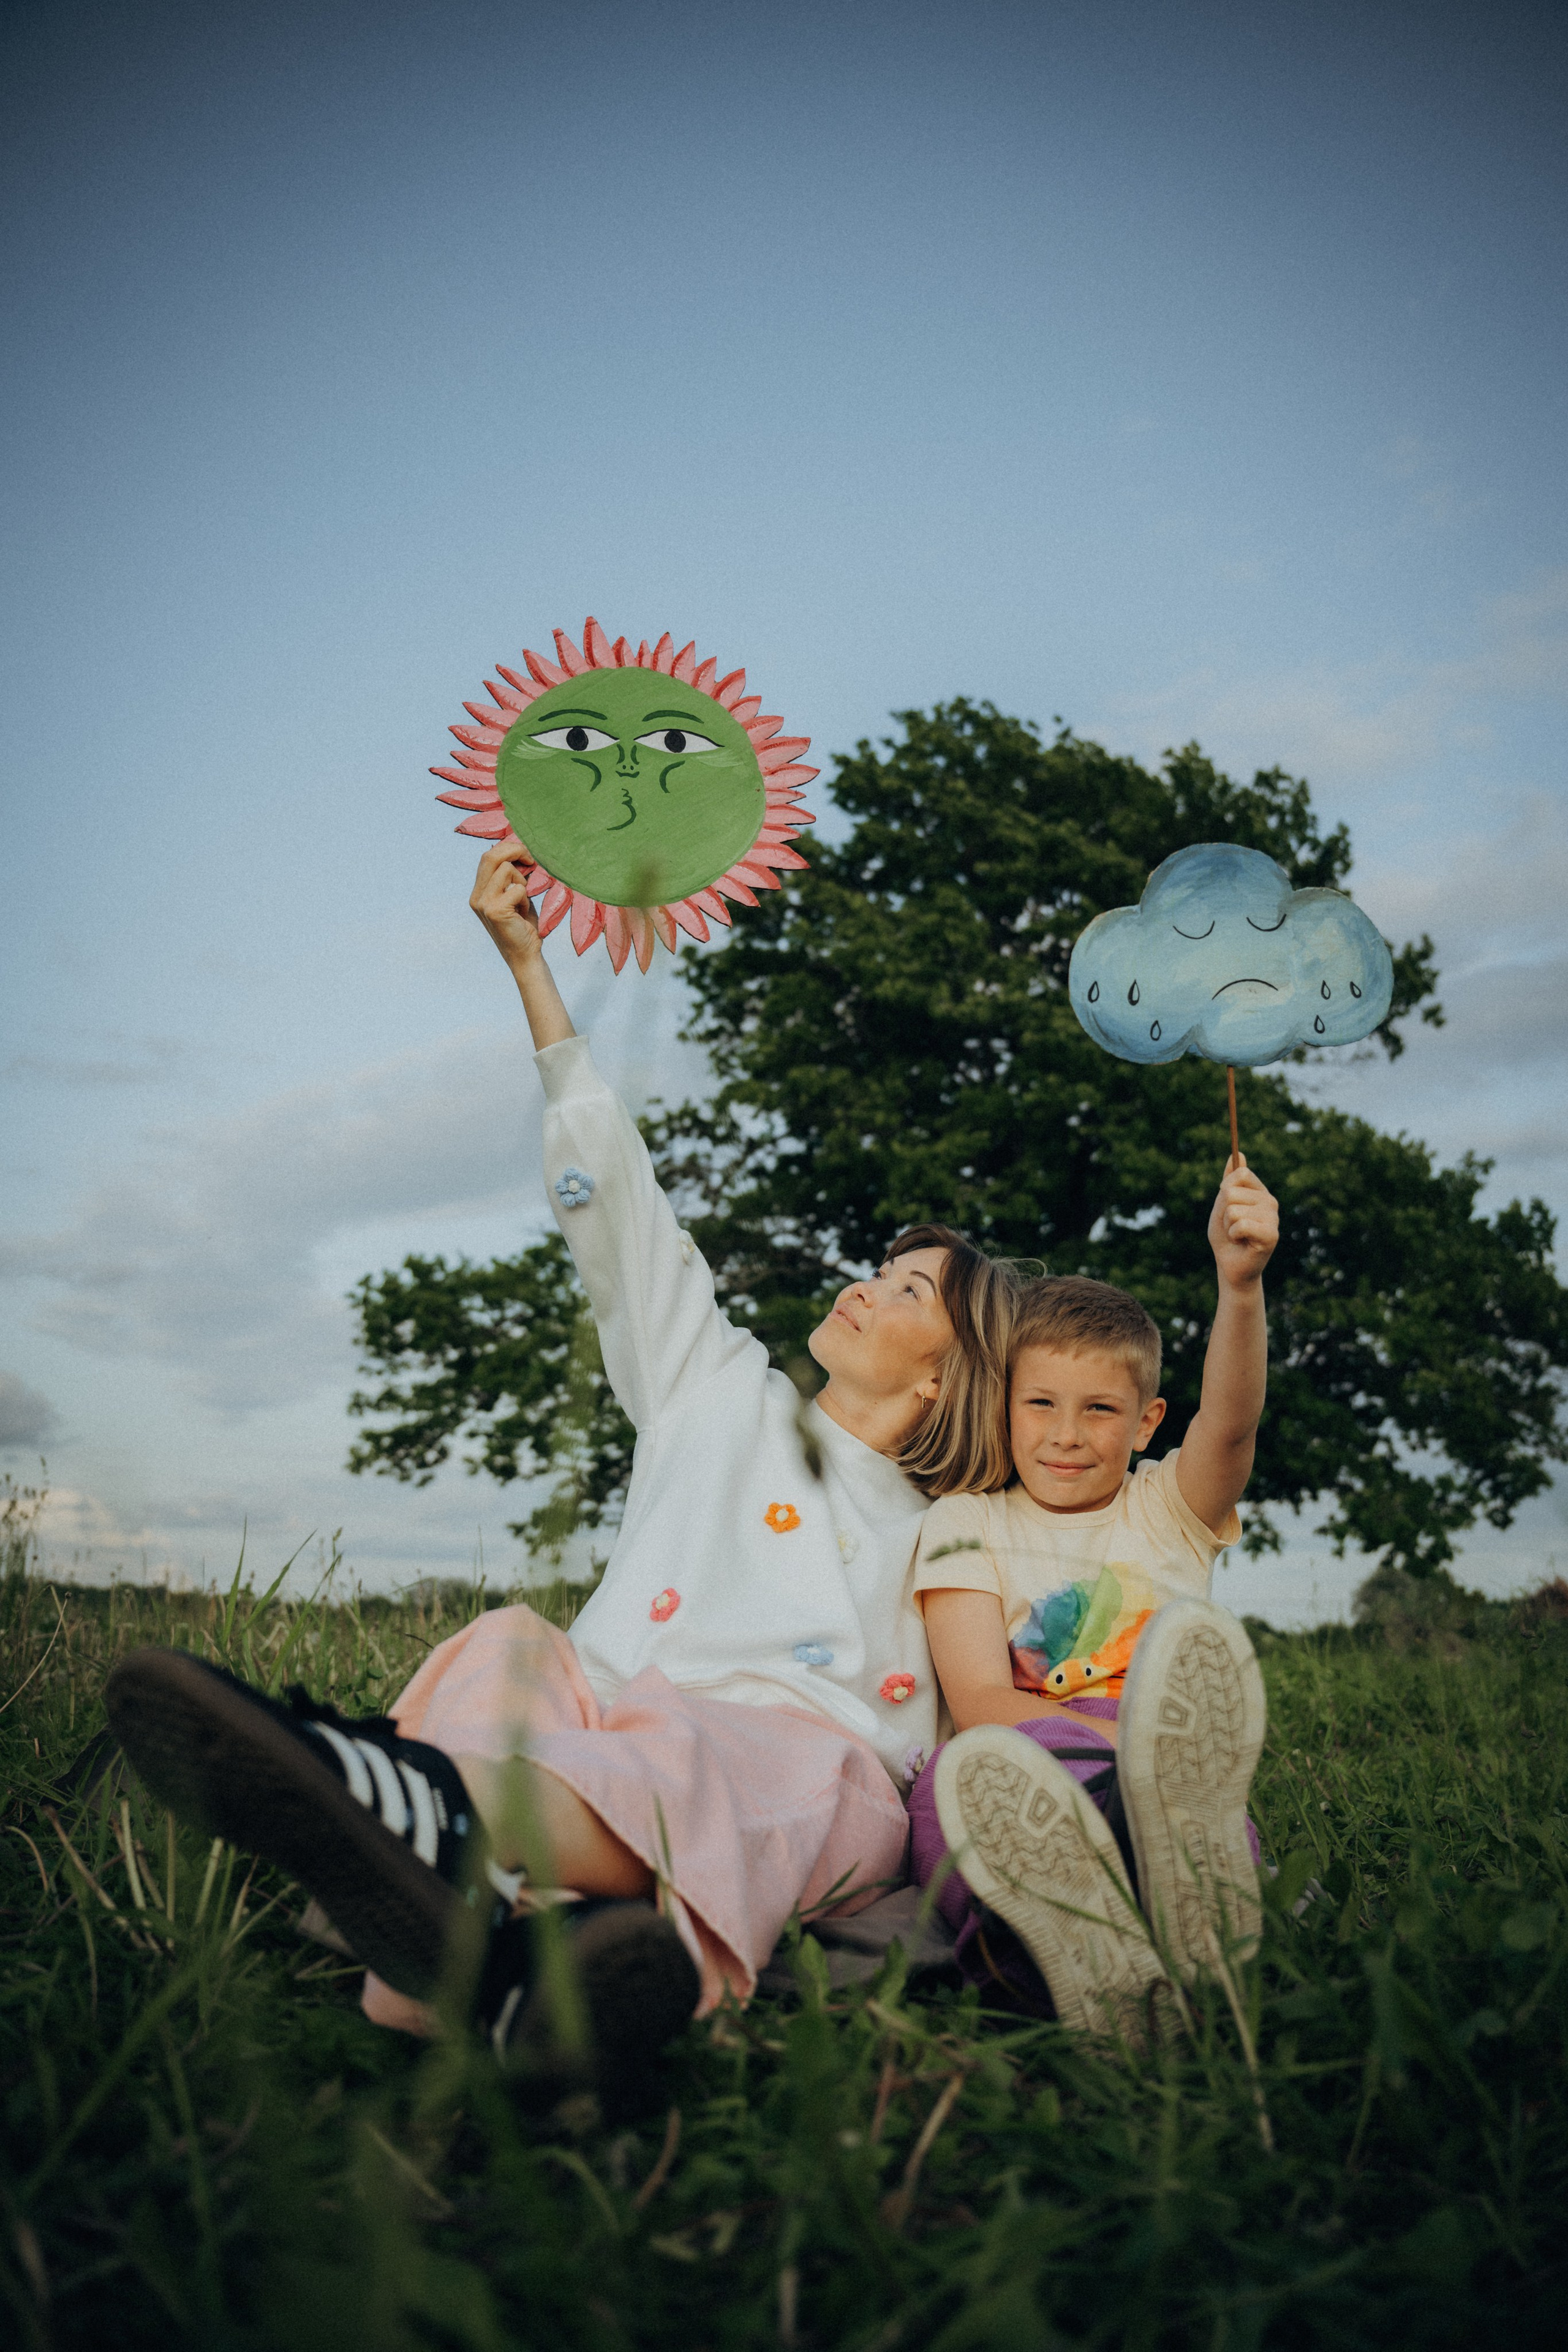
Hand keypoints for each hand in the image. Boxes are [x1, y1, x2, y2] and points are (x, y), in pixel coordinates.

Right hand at [470, 835, 541, 971]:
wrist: (525, 955)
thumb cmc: (524, 925)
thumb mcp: (515, 896)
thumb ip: (511, 877)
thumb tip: (519, 850)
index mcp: (478, 892)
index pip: (487, 857)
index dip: (508, 848)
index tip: (526, 855)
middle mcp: (476, 896)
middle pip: (491, 856)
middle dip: (515, 850)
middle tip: (531, 859)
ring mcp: (483, 903)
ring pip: (506, 870)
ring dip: (522, 882)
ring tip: (522, 902)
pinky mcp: (494, 910)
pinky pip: (517, 888)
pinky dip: (525, 898)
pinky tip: (523, 913)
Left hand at [1208, 1154, 1278, 1289]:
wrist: (1230, 1266)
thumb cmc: (1226, 1236)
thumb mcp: (1222, 1205)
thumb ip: (1230, 1181)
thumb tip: (1240, 1153)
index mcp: (1260, 1192)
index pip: (1240, 1174)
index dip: (1225, 1190)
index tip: (1228, 1206)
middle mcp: (1270, 1202)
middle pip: (1231, 1192)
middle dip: (1223, 1212)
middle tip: (1232, 1227)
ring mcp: (1273, 1218)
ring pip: (1233, 1210)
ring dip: (1228, 1226)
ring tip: (1238, 1236)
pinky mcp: (1271, 1234)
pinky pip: (1240, 1225)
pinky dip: (1233, 1235)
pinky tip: (1242, 1243)